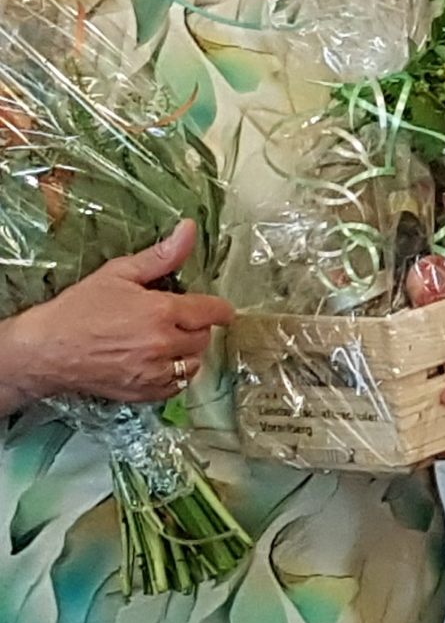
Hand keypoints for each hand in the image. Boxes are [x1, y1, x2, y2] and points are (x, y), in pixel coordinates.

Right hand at [0, 220, 232, 403]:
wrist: (46, 350)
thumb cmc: (80, 308)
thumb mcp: (118, 273)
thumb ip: (160, 256)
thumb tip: (189, 229)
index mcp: (161, 312)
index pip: (212, 311)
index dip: (219, 309)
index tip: (221, 309)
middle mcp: (163, 344)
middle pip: (204, 337)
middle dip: (196, 327)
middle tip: (176, 320)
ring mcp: (154, 372)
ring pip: (194, 363)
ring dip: (187, 352)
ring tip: (167, 340)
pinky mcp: (145, 393)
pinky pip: (178, 385)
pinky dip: (175, 374)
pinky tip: (159, 362)